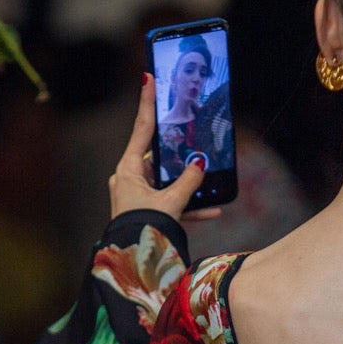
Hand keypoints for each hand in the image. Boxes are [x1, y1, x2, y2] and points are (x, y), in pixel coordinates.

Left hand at [110, 74, 222, 221]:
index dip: (147, 103)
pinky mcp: (148, 214)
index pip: (141, 129)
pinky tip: (214, 211)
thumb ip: (188, 181)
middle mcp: (130, 180)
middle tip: (193, 134)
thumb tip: (200, 164)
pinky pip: (172, 204)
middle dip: (179, 152)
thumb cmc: (144, 229)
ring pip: (168, 182)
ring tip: (211, 179)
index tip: (148, 79)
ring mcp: (138, 198)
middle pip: (158, 157)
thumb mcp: (171, 202)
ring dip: (189, 184)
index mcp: (128, 169)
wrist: (135, 264)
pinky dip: (190, 206)